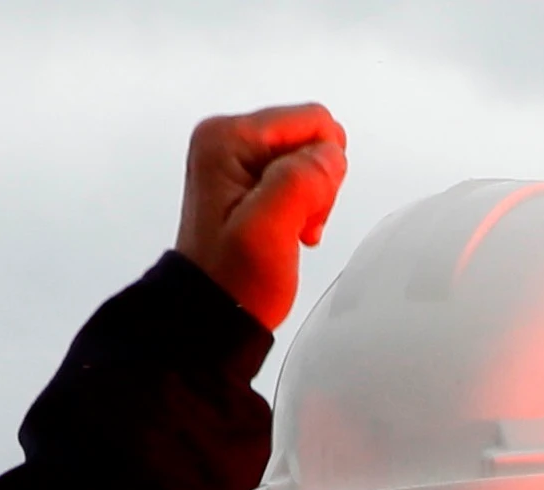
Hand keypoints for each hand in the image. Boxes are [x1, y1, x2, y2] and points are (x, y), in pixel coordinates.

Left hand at [175, 104, 349, 328]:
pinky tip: (286, 231)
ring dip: (312, 199)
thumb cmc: (233, 279)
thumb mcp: (267, 230)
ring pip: (310, 160)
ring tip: (288, 231)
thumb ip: (300, 181)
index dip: (322, 168)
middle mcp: (229, 139)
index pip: (312, 121)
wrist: (214, 312)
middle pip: (312, 139)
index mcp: (227, 137)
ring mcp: (238, 159)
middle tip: (293, 222)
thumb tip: (329, 156)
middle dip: (317, 184)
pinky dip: (303, 207)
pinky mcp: (249, 179)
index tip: (298, 208)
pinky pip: (300, 178)